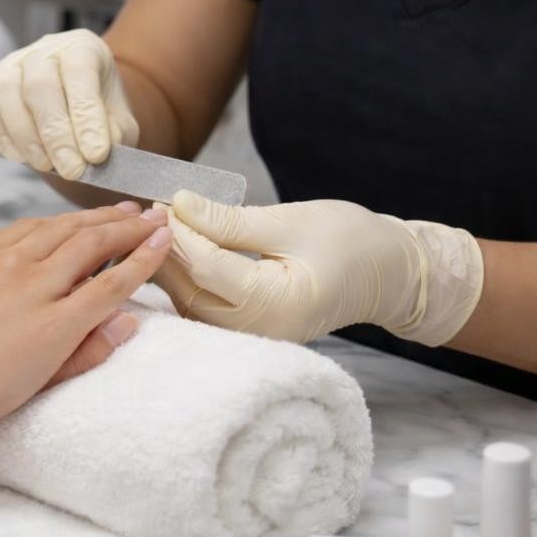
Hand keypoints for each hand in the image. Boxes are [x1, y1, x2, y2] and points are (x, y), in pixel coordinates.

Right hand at [0, 29, 139, 179]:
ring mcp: (9, 66)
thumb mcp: (119, 121)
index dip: (86, 116)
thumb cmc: (97, 112)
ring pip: (7, 95)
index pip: (80, 73)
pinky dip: (1, 138)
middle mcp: (43, 50)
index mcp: (82, 48)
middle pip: (40, 85)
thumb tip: (96, 153)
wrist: (73, 108)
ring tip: (47, 166)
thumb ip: (115, 134)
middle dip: (56, 135)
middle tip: (72, 170)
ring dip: (27, 139)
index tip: (96, 155)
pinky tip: (23, 157)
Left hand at [0, 204, 171, 454]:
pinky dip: (52, 220)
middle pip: (92, 243)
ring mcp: (3, 263)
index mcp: (57, 321)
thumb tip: (126, 321)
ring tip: (117, 209)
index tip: (166, 237)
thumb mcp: (41, 384)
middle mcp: (34, 282)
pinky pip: (23, 228)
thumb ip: (88, 351)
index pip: (113, 280)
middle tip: (152, 214)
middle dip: (127, 226)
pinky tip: (62, 220)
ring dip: (93, 216)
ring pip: (59, 227)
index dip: (145, 256)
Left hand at [155, 191, 483, 346]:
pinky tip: (176, 250)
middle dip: (166, 250)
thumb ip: (230, 220)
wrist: (386, 272)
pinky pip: (203, 307)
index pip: (207, 268)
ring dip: (170, 266)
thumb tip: (181, 204)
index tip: (163, 200)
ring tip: (159, 226)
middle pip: (190, 290)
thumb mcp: (290, 221)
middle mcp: (260, 330)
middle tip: (150, 212)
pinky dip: (186, 278)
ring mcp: (253, 336)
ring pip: (190, 302)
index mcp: (276, 304)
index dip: (180, 232)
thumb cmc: (349, 240)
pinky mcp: (248, 331)